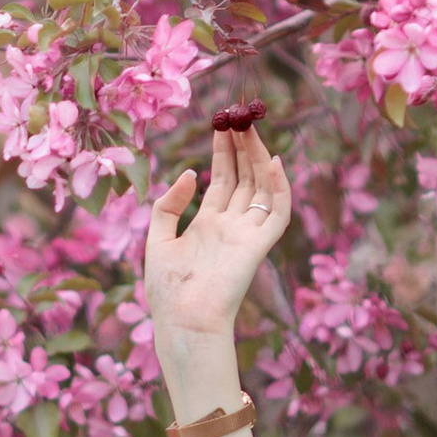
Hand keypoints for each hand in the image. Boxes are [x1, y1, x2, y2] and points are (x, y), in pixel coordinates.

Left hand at [143, 123, 289, 347]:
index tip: (222, 124)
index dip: (223, 152)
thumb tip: (192, 173)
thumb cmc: (167, 289)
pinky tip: (273, 161)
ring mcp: (246, 234)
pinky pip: (278, 213)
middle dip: (242, 147)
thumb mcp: (157, 238)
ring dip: (259, 158)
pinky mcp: (259, 246)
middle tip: (239, 115)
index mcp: (207, 225)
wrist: (182, 321)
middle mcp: (230, 226)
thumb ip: (170, 204)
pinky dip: (279, 188)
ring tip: (251, 128)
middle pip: (244, 178)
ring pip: (260, 188)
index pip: (222, 180)